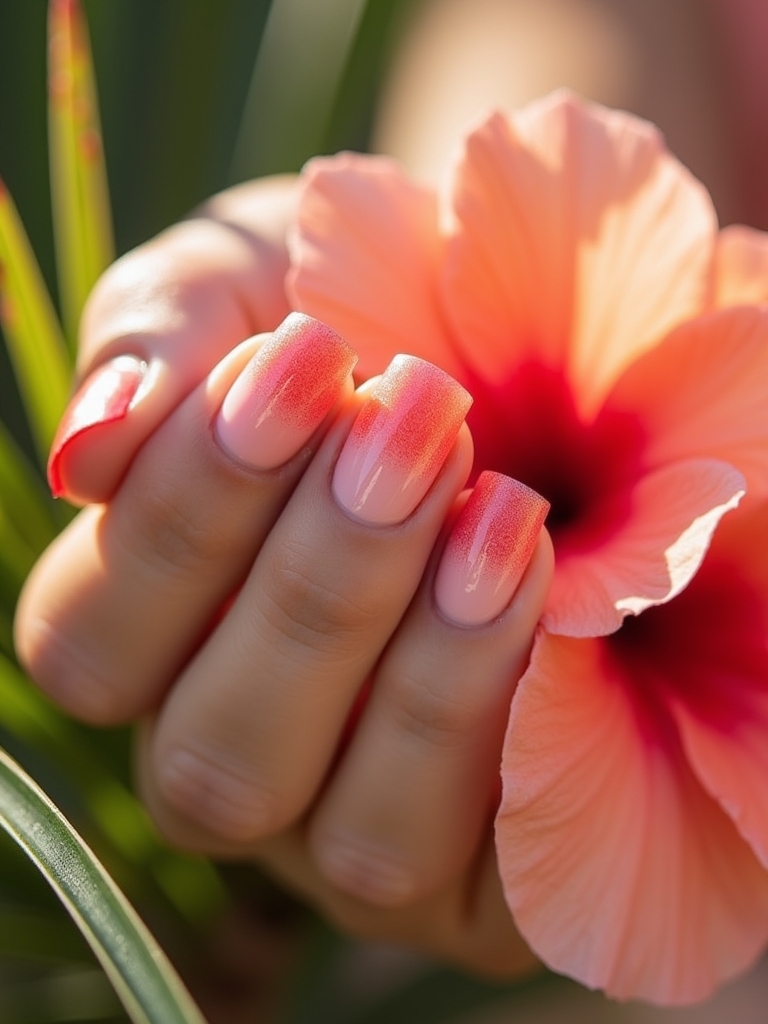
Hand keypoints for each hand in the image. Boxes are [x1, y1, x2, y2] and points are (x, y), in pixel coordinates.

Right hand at [15, 181, 552, 978]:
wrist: (551, 330)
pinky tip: (550, 588)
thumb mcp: (257, 276)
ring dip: (422, 675)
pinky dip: (512, 718)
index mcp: (157, 636)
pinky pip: (486, 863)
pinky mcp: (487, 870)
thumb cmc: (376, 299)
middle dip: (317, 589)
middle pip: (212, 760)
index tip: (302, 362)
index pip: (90, 642)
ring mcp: (360, 825)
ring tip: (502, 515)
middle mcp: (244, 748)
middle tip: (416, 425)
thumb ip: (157, 337)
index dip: (181, 515)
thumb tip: (87, 447)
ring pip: (351, 838)